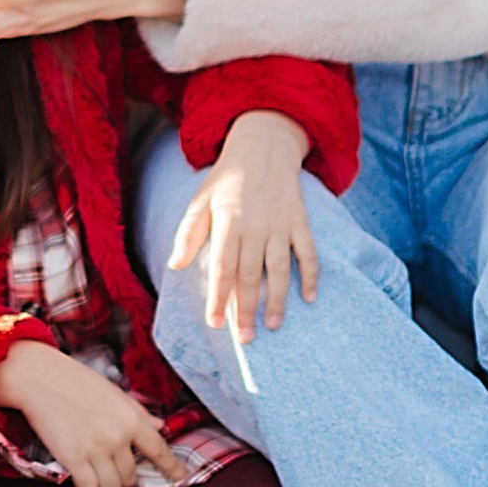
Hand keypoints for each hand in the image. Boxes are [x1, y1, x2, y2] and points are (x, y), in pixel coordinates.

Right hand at [0, 340, 186, 486]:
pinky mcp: (73, 458)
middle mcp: (117, 435)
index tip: (180, 476)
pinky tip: (83, 479)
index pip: (159, 449)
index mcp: (130, 418)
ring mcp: (95, 448)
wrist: (39, 377)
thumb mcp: (114, 392)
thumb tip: (159, 428)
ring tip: (101, 485)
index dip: (172, 467)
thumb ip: (138, 413)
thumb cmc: (75, 382)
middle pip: (132, 477)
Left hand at [168, 109, 317, 344]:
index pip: (222, 267)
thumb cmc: (227, 180)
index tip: (214, 324)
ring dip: (277, 299)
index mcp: (228, 221)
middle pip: (250, 275)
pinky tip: (309, 298)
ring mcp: (281, 224)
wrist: (263, 146)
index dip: (218, 297)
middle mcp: (255, 225)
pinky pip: (309, 252)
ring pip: (280, 269)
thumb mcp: (201, 200)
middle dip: (246, 309)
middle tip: (244, 339)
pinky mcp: (300, 221)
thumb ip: (189, 232)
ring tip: (272, 326)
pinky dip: (311, 275)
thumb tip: (175, 264)